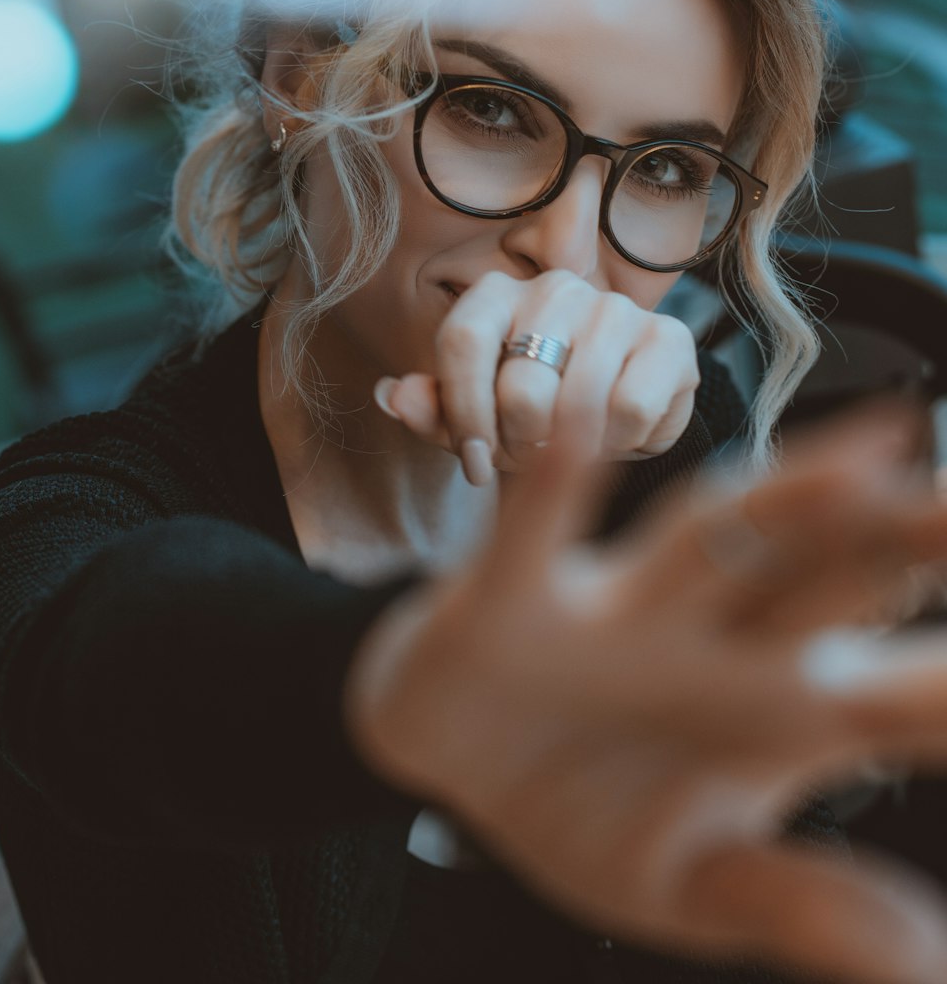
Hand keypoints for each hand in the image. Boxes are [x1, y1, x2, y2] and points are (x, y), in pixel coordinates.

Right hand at [345, 406, 946, 983]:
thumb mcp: (689, 882)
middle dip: (909, 545)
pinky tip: (579, 420)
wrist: (450, 757)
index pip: (888, 694)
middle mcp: (708, 639)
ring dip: (783, 500)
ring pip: (710, 540)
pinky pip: (536, 529)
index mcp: (767, 709)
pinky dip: (556, 481)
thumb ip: (797, 904)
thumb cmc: (583, 807)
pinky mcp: (513, 591)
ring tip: (869, 458)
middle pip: (825, 579)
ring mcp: (614, 608)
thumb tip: (929, 968)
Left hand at [374, 270, 699, 483]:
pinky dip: (620, 443)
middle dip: (521, 443)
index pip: (461, 341)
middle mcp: (555, 287)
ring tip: (569, 453)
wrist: (616, 419)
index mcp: (495, 294)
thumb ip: (432, 411)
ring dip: (571, 449)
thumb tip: (392, 395)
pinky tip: (615, 438)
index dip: (463, 413)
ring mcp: (615, 307)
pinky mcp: (669, 338)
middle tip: (530, 457)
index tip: (474, 464)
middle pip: (520, 383)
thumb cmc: (531, 416)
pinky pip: (631, 410)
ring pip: (578, 401)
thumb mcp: (474, 422)